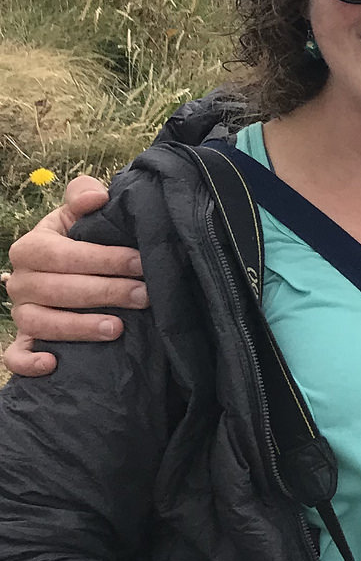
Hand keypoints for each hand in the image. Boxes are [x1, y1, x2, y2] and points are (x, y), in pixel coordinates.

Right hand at [3, 176, 141, 376]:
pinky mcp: (24, 341)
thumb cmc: (78, 240)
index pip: (62, 255)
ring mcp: (21, 313)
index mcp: (31, 248)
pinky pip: (15, 356)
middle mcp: (20, 282)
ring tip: (118, 328)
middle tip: (144, 296)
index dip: (102, 259)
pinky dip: (29, 362)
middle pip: (57, 290)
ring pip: (40, 323)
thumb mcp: (77, 215)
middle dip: (105, 292)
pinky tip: (54, 364)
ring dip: (78, 327)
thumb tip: (97, 196)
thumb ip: (83, 197)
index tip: (139, 262)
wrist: (69, 268)